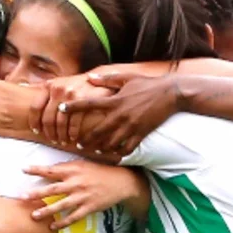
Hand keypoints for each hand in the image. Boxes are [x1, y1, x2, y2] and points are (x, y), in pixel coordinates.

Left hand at [23, 160, 139, 228]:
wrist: (120, 182)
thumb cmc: (99, 172)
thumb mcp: (83, 165)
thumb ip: (66, 168)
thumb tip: (49, 170)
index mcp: (73, 170)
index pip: (52, 170)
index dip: (37, 169)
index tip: (23, 170)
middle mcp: (76, 183)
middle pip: (53, 188)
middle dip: (37, 193)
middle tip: (22, 197)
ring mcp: (83, 196)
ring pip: (62, 205)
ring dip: (47, 211)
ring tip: (34, 216)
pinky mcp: (89, 207)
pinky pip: (74, 217)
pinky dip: (63, 223)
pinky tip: (53, 227)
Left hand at [28, 75, 113, 147]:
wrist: (98, 79)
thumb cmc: (74, 84)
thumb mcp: (57, 81)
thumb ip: (40, 86)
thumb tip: (21, 87)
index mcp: (49, 86)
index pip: (35, 107)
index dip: (34, 122)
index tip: (35, 130)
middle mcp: (58, 90)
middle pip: (48, 118)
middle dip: (49, 132)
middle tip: (52, 140)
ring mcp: (71, 96)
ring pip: (60, 123)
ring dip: (61, 136)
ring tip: (62, 141)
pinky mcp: (84, 102)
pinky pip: (74, 124)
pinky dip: (72, 134)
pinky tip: (73, 139)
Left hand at [60, 72, 182, 155]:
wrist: (171, 93)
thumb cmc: (148, 84)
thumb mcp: (127, 77)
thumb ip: (107, 79)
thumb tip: (90, 77)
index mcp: (115, 100)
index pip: (89, 104)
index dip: (73, 106)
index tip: (61, 109)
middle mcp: (120, 115)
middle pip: (97, 131)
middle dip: (85, 139)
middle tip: (78, 144)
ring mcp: (131, 126)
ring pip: (110, 143)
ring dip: (100, 148)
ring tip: (95, 150)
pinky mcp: (141, 134)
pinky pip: (127, 149)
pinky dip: (119, 154)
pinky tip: (114, 155)